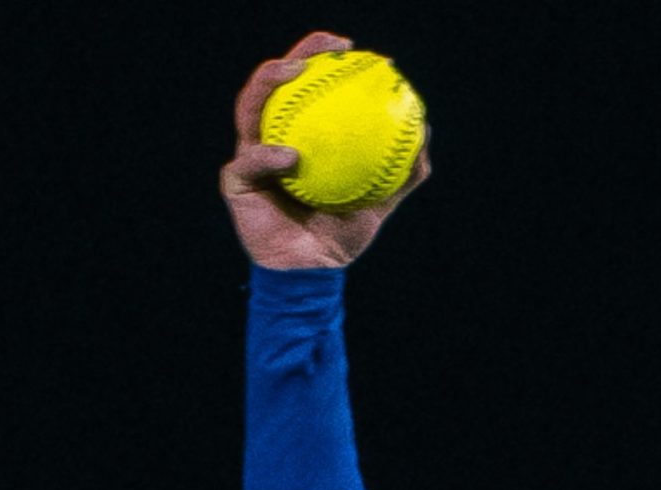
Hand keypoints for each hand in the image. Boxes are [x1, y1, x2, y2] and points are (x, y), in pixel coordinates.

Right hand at [220, 32, 432, 269]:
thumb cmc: (343, 233)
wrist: (314, 270)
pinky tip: (289, 156)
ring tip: (292, 74)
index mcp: (301, 133)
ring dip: (268, 84)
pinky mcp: (235, 181)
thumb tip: (424, 131)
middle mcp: (271, 135)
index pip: (308, 86)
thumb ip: (402, 170)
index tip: (352, 48)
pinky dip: (268, 157)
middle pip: (274, 83)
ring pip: (249, 107)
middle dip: (294, 55)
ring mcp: (250, 154)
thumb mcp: (380, 200)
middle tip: (322, 49)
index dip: (323, 58)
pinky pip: (250, 163)